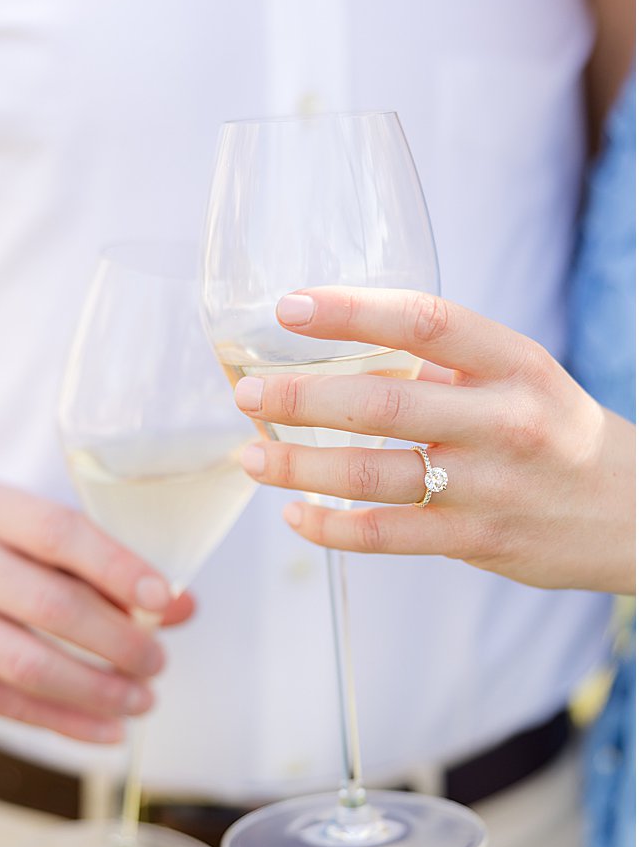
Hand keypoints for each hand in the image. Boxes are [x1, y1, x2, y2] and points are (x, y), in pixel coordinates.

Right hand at [0, 476, 194, 743]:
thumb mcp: (40, 537)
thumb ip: (108, 565)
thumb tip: (181, 608)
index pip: (58, 535)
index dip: (117, 568)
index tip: (165, 599)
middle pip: (48, 606)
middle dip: (118, 641)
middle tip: (159, 662)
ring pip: (28, 666)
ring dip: (98, 690)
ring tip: (143, 699)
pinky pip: (9, 706)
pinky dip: (69, 722)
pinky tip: (110, 728)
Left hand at [233, 286, 635, 593]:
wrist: (635, 515)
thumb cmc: (551, 432)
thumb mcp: (518, 378)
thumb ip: (440, 364)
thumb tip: (338, 344)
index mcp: (513, 364)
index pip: (425, 321)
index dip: (351, 311)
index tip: (289, 306)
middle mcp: (504, 420)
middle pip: (383, 403)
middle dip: (301, 398)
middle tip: (246, 394)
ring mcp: (490, 485)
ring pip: (372, 476)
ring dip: (298, 467)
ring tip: (249, 456)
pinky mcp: (477, 540)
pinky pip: (385, 535)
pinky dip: (330, 528)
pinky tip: (294, 515)